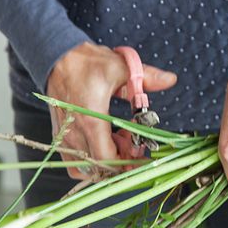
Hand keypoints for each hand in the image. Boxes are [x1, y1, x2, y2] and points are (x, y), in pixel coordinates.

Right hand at [47, 42, 176, 179]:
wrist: (56, 58)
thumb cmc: (87, 63)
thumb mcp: (121, 67)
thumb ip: (147, 77)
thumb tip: (171, 79)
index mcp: (91, 120)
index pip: (108, 159)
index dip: (127, 159)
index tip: (139, 146)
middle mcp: (74, 134)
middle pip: (100, 168)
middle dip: (121, 161)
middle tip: (132, 142)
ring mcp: (64, 137)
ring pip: (86, 170)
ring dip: (105, 162)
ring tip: (117, 141)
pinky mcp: (59, 136)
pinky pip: (74, 162)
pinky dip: (91, 161)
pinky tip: (103, 141)